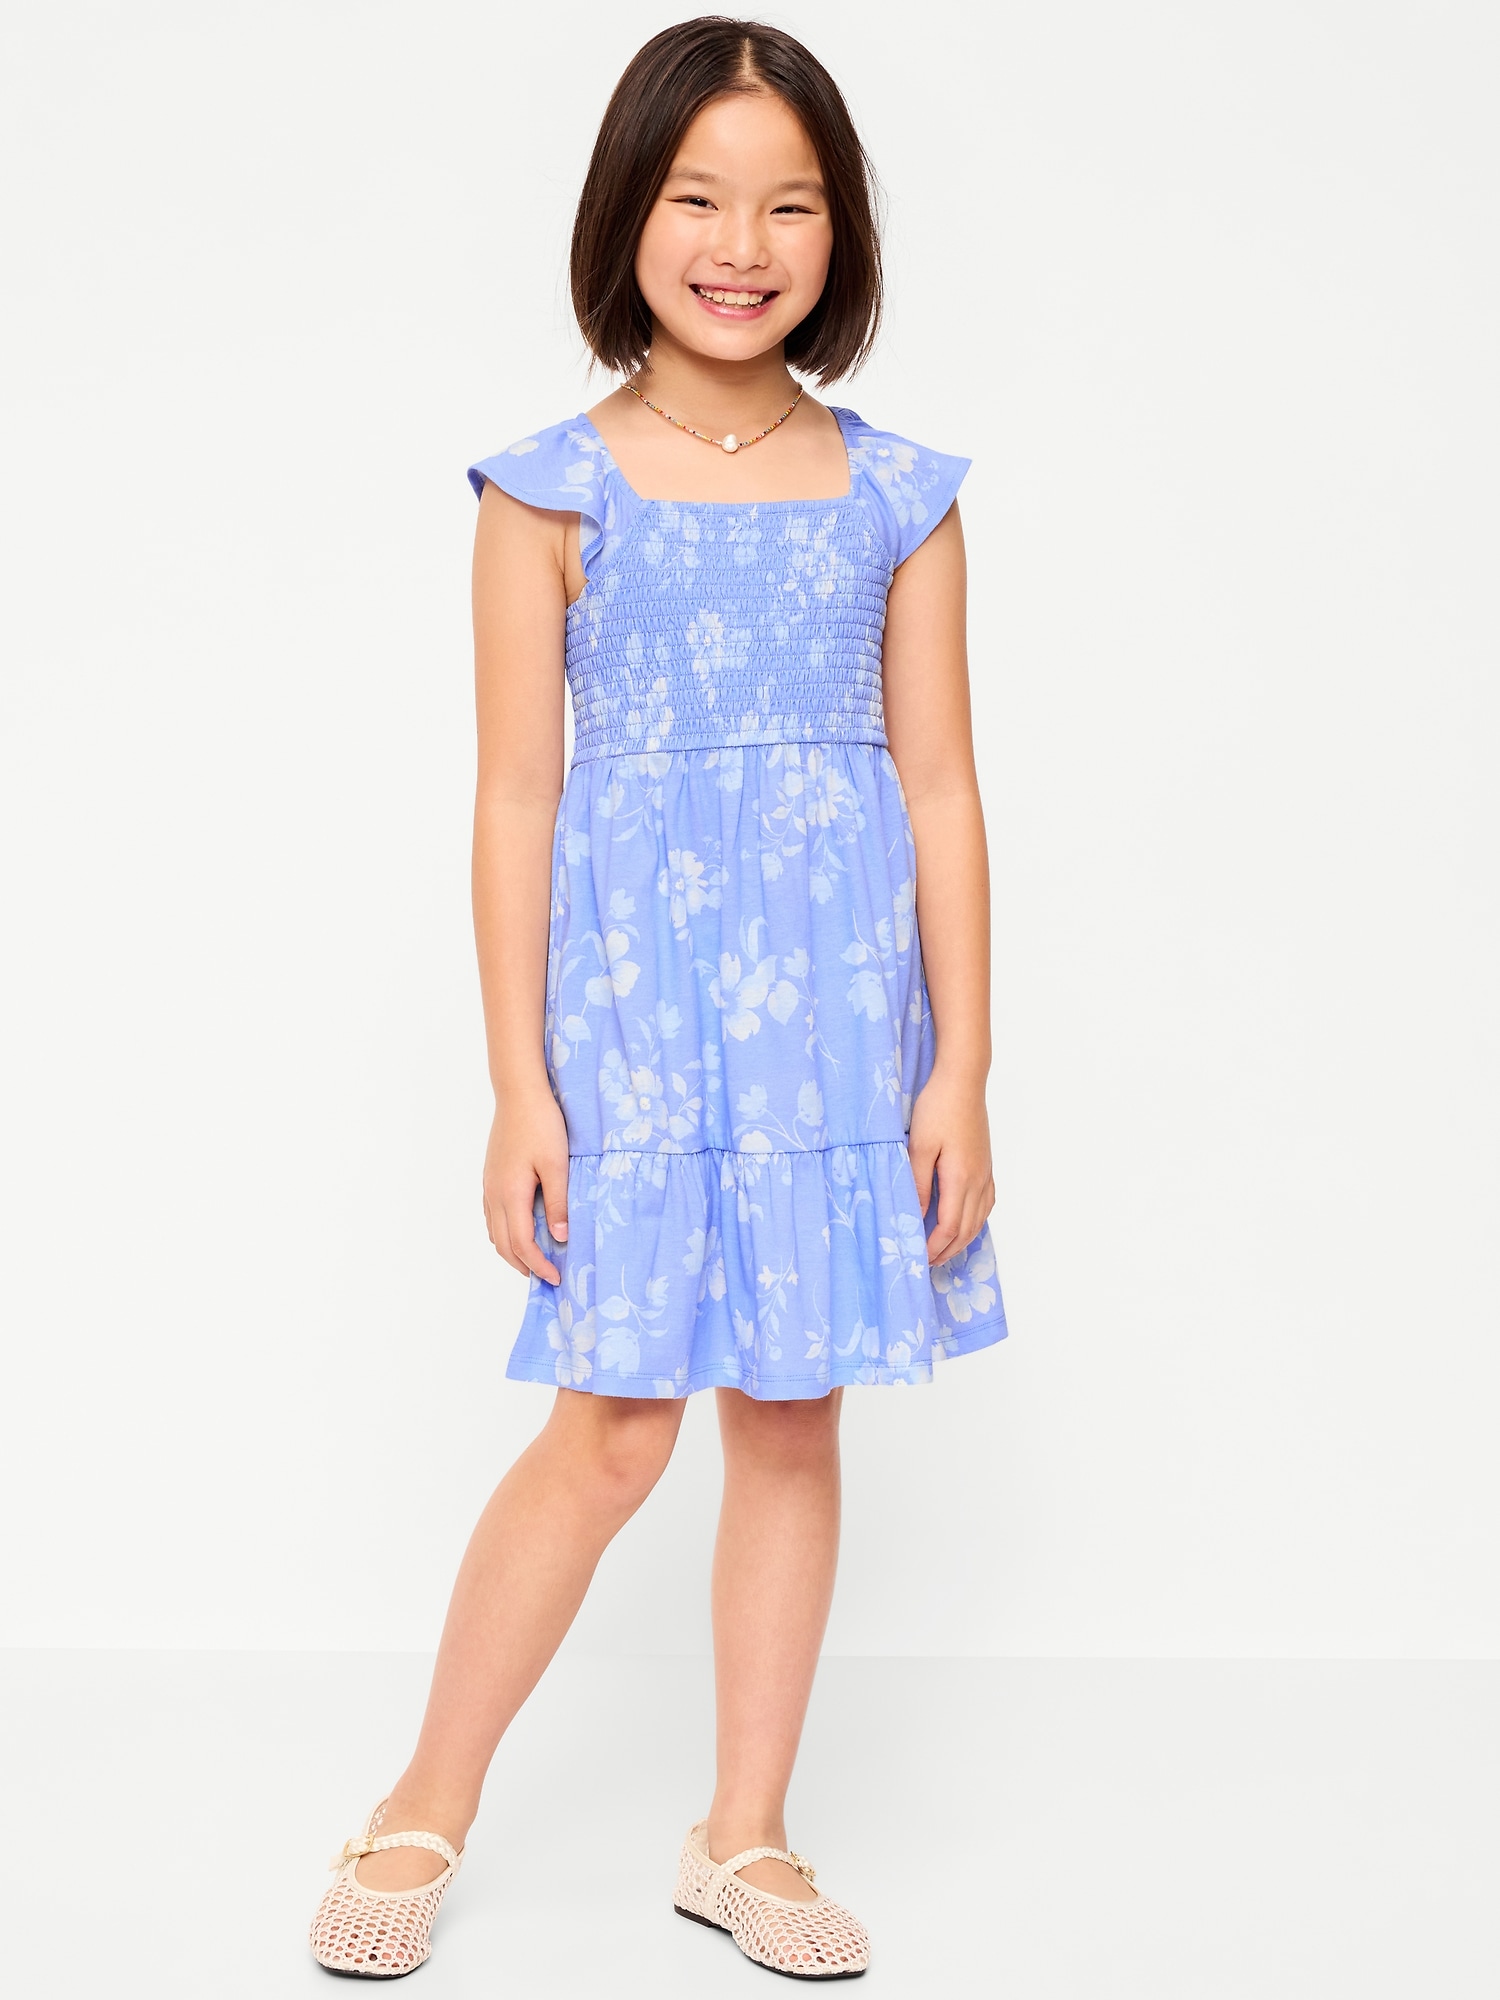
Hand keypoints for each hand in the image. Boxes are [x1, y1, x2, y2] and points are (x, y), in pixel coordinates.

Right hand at [482, 1085, 570, 1283]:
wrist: (519, 1094)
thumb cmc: (541, 1125)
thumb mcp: (557, 1165)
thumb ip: (558, 1203)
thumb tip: (560, 1238)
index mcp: (511, 1194)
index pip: (521, 1244)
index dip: (538, 1265)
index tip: (556, 1277)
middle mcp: (494, 1194)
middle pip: (503, 1244)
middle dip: (523, 1265)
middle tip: (546, 1276)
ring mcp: (489, 1185)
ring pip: (494, 1232)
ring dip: (512, 1251)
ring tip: (535, 1259)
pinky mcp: (491, 1176)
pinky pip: (492, 1216)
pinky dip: (504, 1233)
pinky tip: (520, 1230)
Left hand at [907, 1068, 994, 1265]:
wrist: (963, 1080)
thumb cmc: (938, 1108)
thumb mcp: (918, 1147)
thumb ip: (919, 1184)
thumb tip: (917, 1216)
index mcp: (961, 1179)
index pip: (948, 1228)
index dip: (933, 1248)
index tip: (916, 1258)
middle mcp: (978, 1180)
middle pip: (966, 1230)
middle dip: (947, 1251)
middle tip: (926, 1263)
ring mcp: (986, 1173)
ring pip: (979, 1220)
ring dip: (961, 1240)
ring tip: (942, 1250)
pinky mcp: (987, 1164)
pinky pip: (986, 1204)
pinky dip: (974, 1222)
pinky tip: (965, 1223)